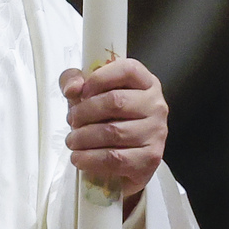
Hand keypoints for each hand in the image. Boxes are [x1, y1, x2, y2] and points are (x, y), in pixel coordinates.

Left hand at [58, 58, 167, 198]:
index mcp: (145, 82)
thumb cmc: (104, 117)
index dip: (99, 78)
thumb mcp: (86, 92)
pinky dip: (91, 159)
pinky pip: (116, 158)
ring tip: (72, 140)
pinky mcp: (150, 159)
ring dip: (83, 137)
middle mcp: (156, 105)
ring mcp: (157, 132)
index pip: (128, 69)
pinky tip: (79, 158)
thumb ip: (73, 80)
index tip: (81, 92)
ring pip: (114, 132)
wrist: (120, 157)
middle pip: (116, 101)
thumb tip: (72, 89)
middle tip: (71, 120)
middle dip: (84, 112)